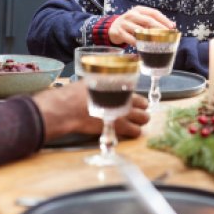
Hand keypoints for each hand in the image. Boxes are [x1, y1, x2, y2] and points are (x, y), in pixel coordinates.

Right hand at [32, 83, 150, 141]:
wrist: (68, 108)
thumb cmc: (75, 94)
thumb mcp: (91, 81)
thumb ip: (103, 83)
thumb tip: (104, 82)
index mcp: (119, 87)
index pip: (136, 93)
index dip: (134, 100)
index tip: (130, 103)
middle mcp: (125, 99)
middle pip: (144, 105)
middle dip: (140, 110)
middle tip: (132, 114)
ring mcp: (124, 112)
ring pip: (144, 118)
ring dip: (139, 121)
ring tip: (131, 124)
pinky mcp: (120, 126)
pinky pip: (135, 131)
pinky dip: (133, 132)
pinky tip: (127, 132)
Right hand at [109, 5, 175, 45]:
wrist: (112, 27)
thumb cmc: (132, 23)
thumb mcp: (141, 19)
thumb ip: (155, 21)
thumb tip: (172, 25)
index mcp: (139, 9)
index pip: (154, 13)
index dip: (164, 20)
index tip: (172, 27)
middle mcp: (131, 14)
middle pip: (148, 21)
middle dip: (159, 28)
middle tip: (167, 35)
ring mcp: (124, 23)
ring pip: (140, 30)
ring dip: (149, 37)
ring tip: (158, 42)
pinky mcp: (119, 32)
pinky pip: (131, 39)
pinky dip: (139, 43)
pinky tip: (144, 47)